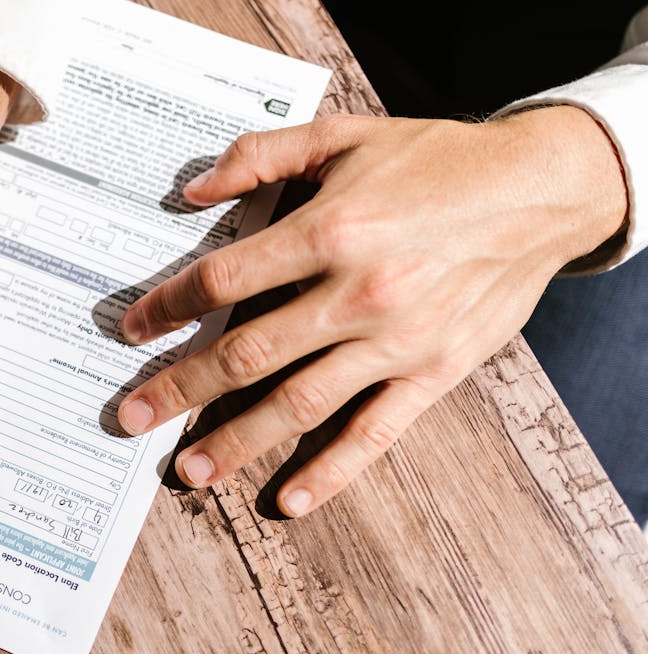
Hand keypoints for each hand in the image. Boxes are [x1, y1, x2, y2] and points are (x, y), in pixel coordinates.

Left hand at [118, 108, 627, 515]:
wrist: (541, 190)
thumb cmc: (435, 161)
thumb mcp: (346, 134)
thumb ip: (262, 155)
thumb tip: (192, 191)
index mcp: (330, 231)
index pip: (224, 280)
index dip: (169, 307)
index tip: (132, 330)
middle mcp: (357, 294)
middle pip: (246, 354)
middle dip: (180, 390)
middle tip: (131, 418)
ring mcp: (396, 342)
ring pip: (298, 404)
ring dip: (237, 441)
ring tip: (189, 470)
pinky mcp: (433, 373)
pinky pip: (374, 433)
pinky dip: (331, 472)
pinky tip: (288, 500)